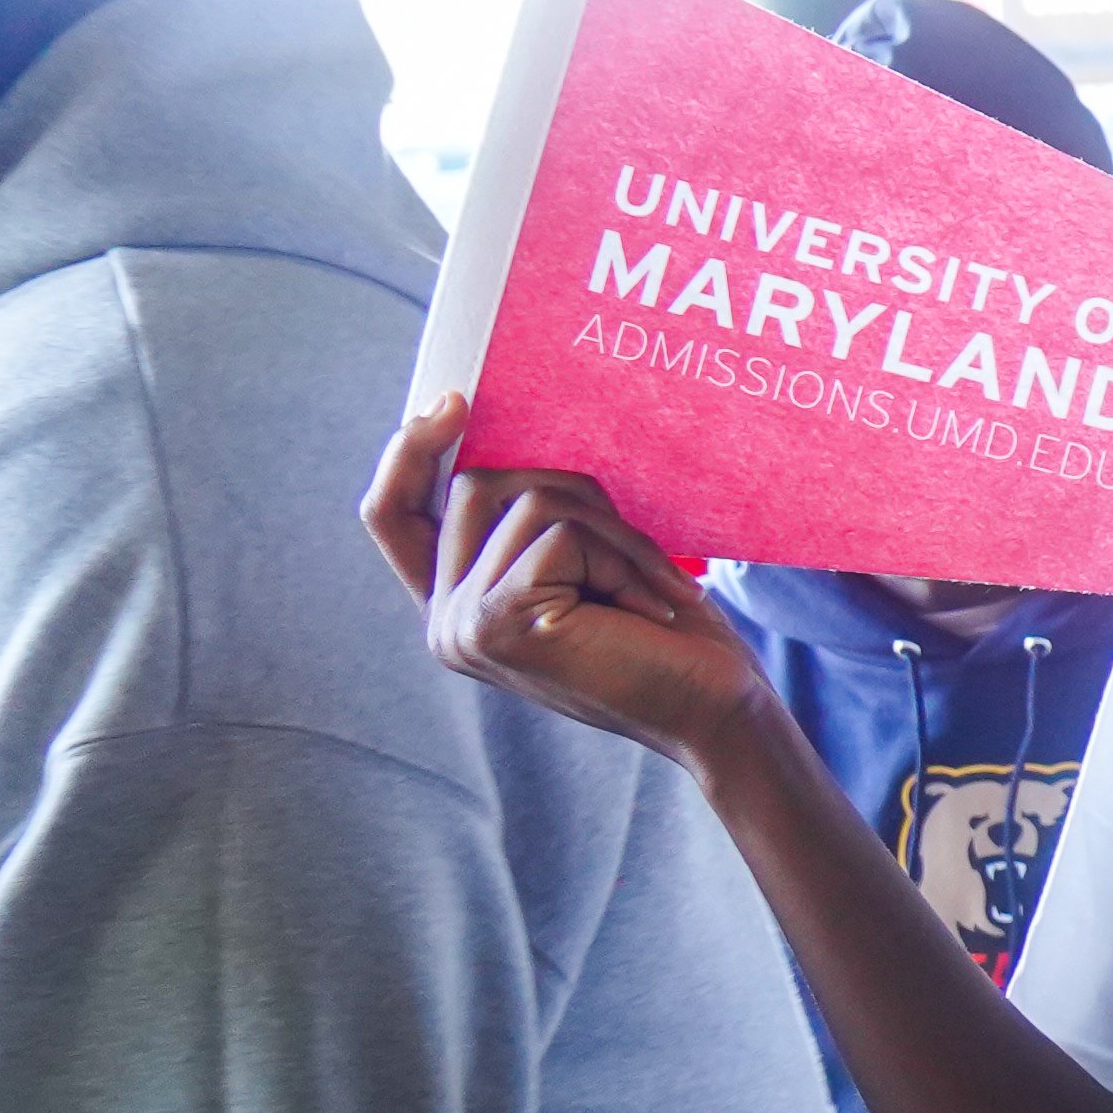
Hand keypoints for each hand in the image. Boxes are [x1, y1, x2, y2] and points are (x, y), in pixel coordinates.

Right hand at [384, 435, 775, 769]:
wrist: (720, 712)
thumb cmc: (670, 637)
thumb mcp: (590, 566)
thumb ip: (533, 522)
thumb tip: (514, 429)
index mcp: (458, 604)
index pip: (392, 514)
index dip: (407, 452)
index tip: (452, 400)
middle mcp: (445, 620)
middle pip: (476, 484)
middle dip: (575, 493)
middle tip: (641, 548)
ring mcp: (464, 625)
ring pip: (529, 500)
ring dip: (616, 532)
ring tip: (659, 588)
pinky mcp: (501, 621)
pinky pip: (563, 535)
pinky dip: (627, 560)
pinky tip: (659, 609)